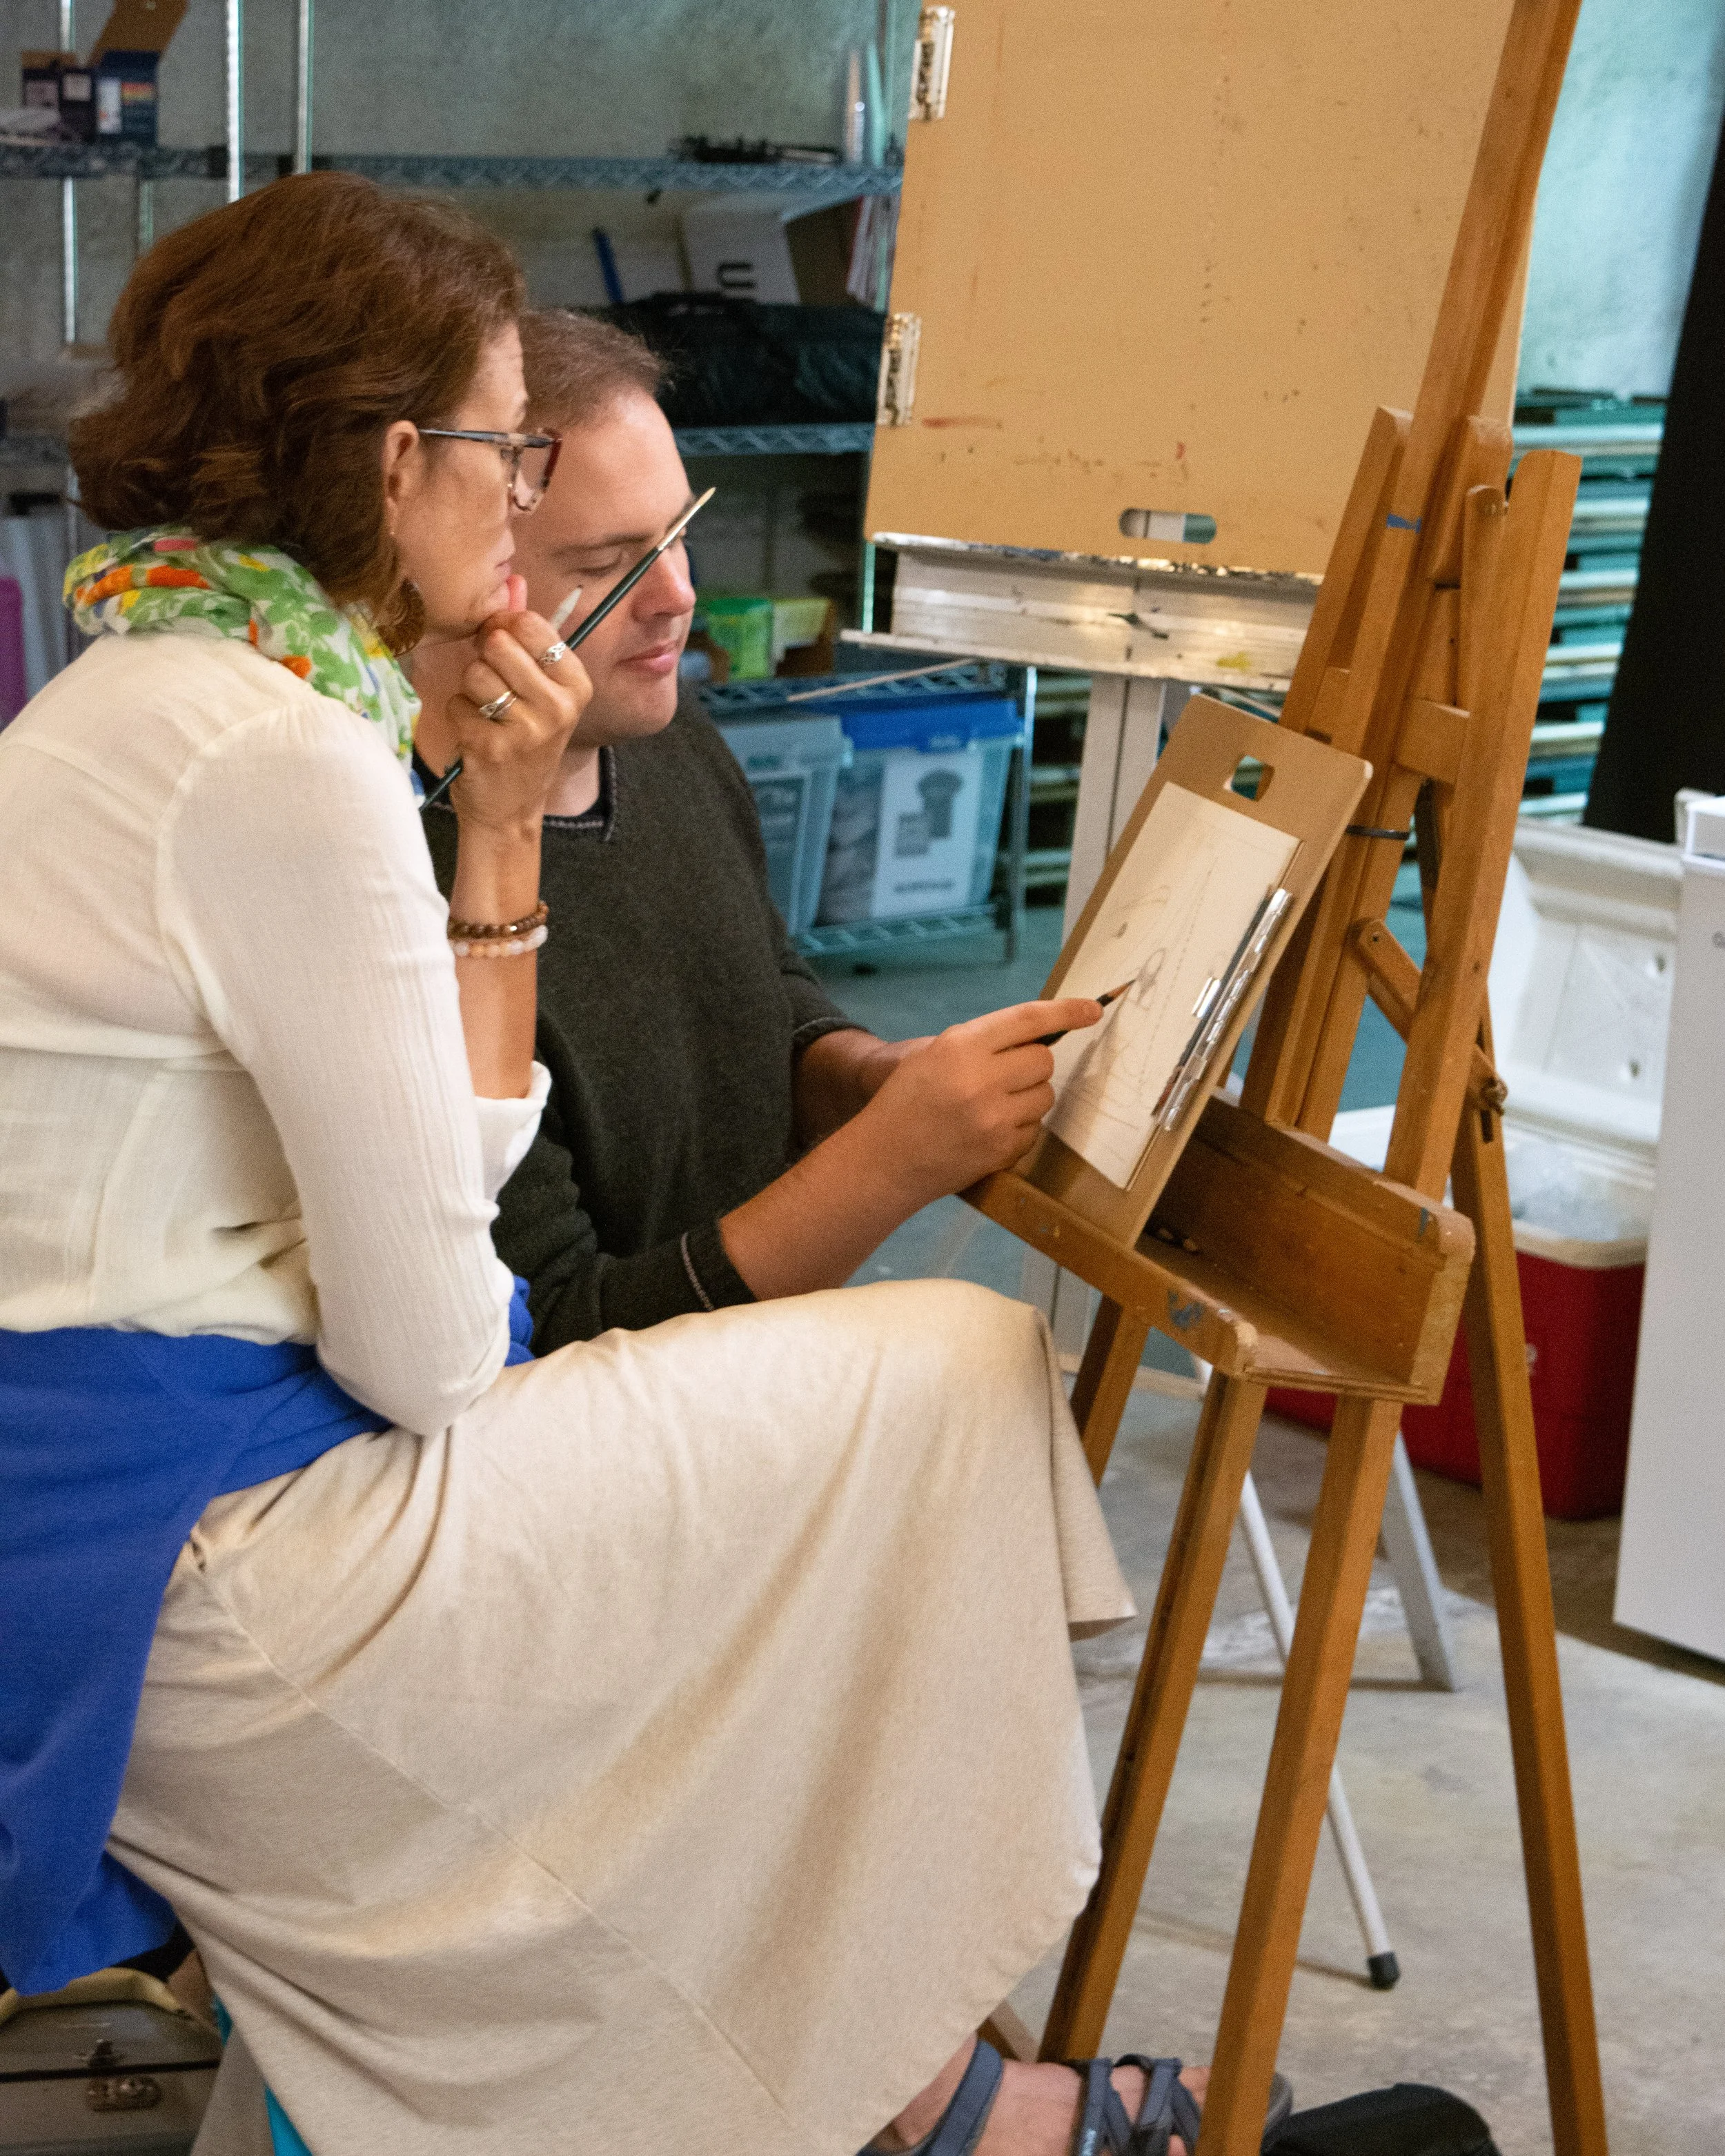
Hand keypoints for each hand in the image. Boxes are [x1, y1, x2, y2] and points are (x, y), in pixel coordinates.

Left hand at [446, 574, 590, 834]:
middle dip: (485, 661)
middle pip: (498, 645)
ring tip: (486, 715)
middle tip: (493, 688)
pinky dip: (458, 717)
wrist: (510, 810)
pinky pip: (457, 704)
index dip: (504, 628)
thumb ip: (526, 634)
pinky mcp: (492, 746)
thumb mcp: (539, 690)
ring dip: (470, 692)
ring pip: (475, 674)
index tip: (502, 648)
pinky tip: (476, 737)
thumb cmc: (523, 742)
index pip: (531, 626)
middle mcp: (559, 706)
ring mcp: (527, 729)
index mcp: (577, 685)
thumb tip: (512, 579)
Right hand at [857, 997, 1102, 1207]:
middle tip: (1003, 1076)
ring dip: (1028, 1097)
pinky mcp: (1001, 1150)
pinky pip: (1035, 1130)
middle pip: (1044, 1060)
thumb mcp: (933, 1055)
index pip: (1028, 1019)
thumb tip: (1039, 1034)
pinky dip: (1019, 1128)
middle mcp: (981, 1079)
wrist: (883, 1159)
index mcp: (961, 1046)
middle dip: (1031, 1065)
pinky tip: (987, 1131)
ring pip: (1045, 1096)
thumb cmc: (905, 1101)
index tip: (1093, 1009)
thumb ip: (982, 1042)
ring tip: (991, 1107)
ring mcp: (994, 1118)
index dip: (1066, 1011)